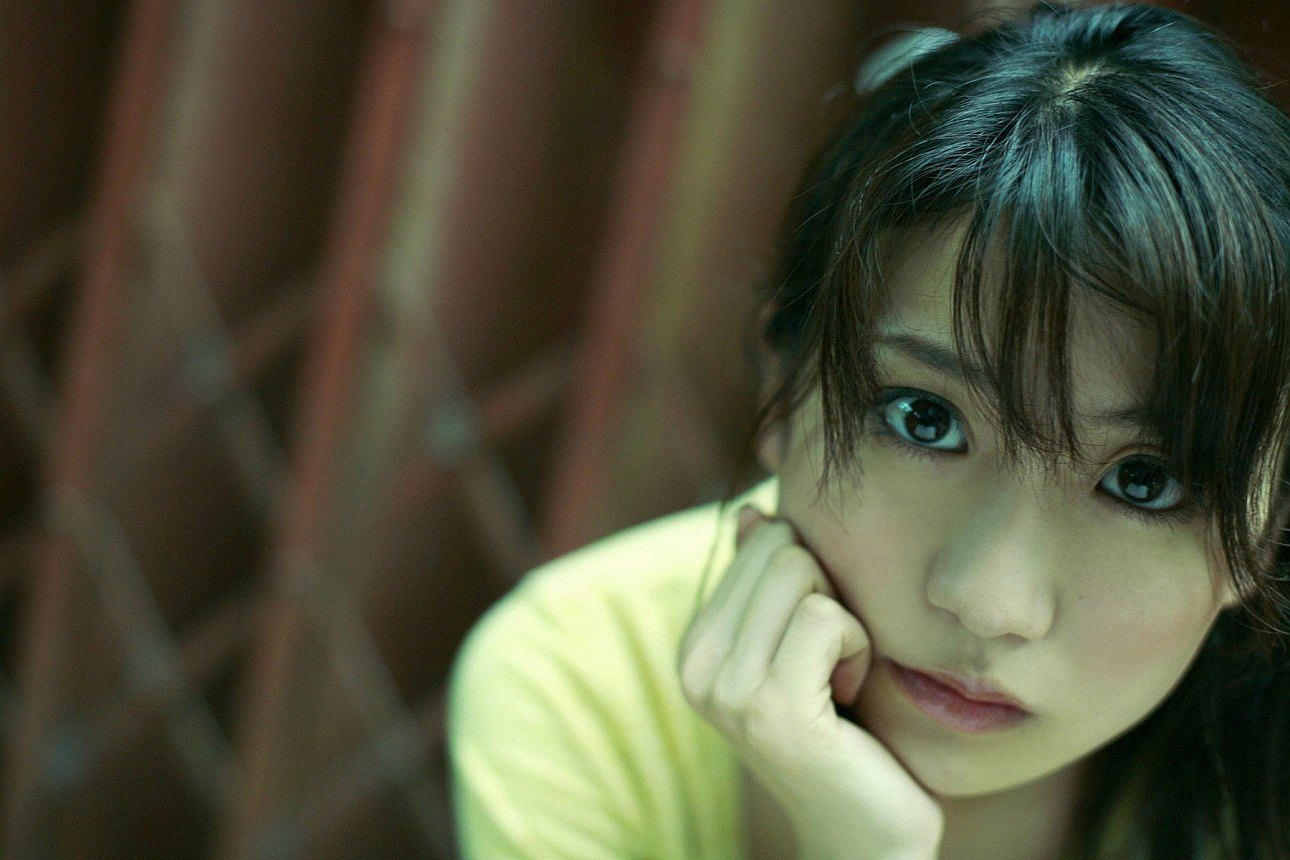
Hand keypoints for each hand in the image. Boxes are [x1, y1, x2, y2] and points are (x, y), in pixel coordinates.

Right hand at [679, 505, 942, 859]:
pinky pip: (828, 619)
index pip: (760, 537)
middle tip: (829, 663)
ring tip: (836, 681)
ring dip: (845, 623)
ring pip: (803, 574)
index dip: (810, 579)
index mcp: (695, 644)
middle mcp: (695, 665)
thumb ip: (766, 583)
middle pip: (781, 548)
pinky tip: (848, 698)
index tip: (813, 647)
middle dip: (826, 592)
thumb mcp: (797, 645)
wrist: (864, 828)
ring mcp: (727, 688)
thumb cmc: (844, 730)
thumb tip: (750, 513)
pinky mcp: (771, 707)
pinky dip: (858, 649)